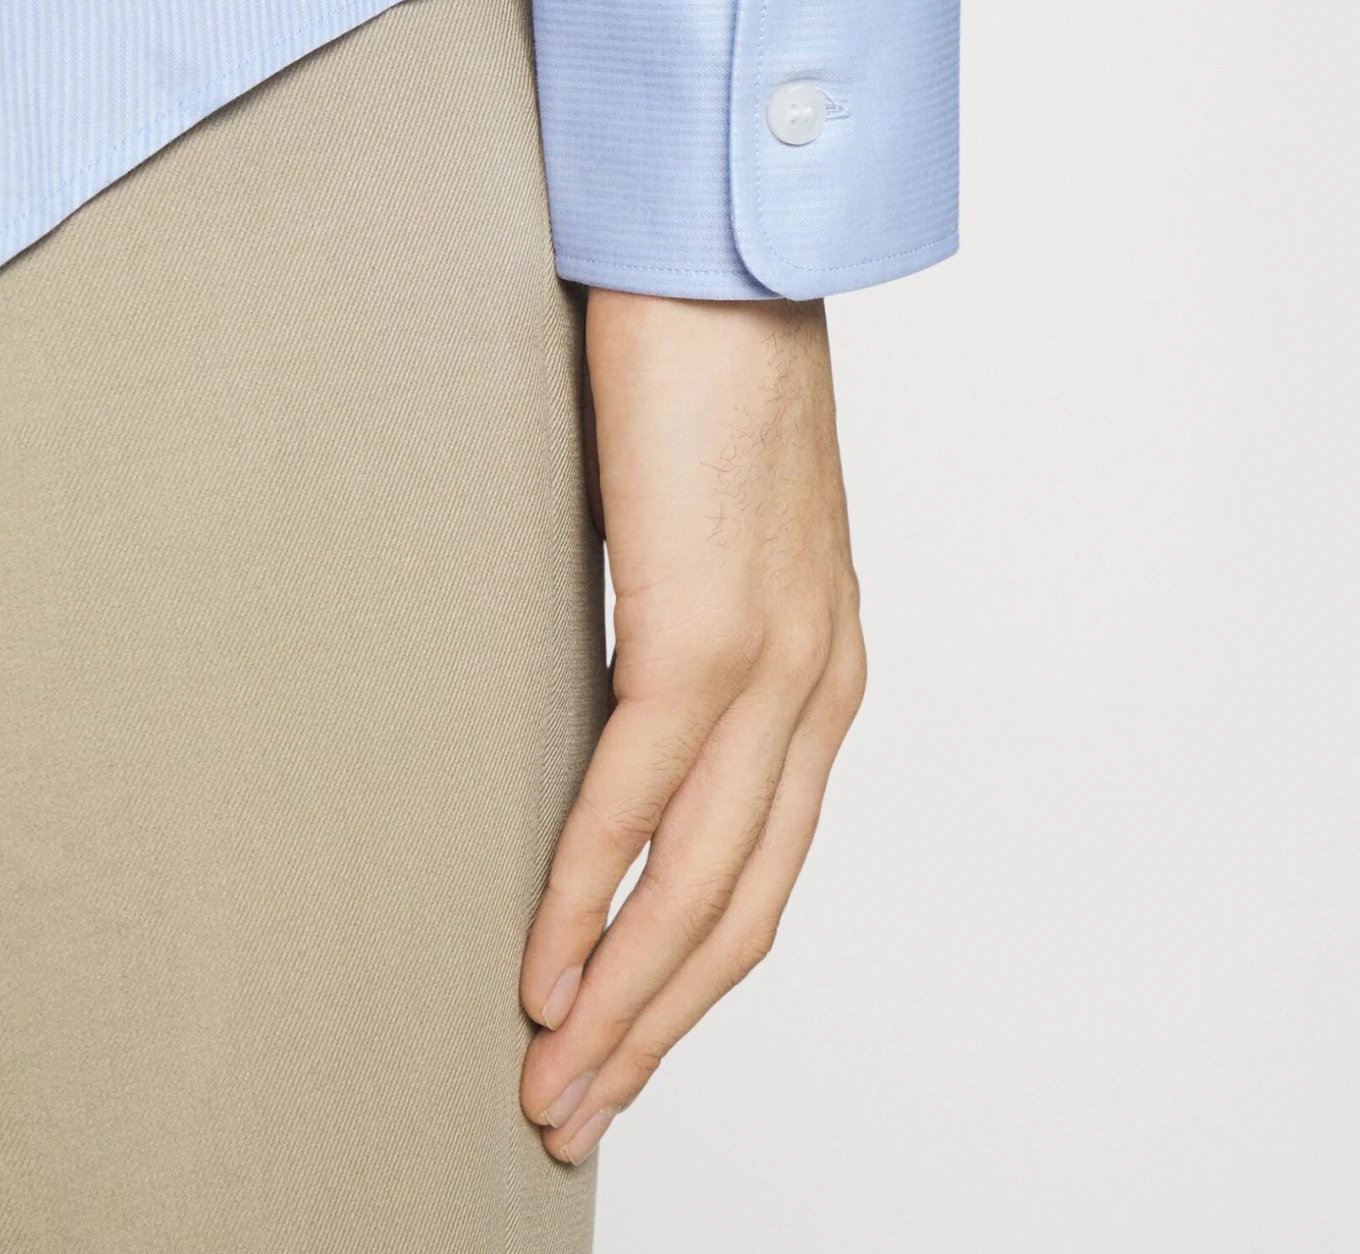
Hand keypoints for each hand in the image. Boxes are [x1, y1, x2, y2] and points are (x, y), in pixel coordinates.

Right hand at [519, 288, 866, 1164]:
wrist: (719, 249)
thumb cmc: (699, 375)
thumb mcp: (707, 533)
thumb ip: (683, 627)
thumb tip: (609, 710)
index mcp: (821, 670)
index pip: (764, 868)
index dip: (689, 975)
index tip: (618, 1041)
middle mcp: (817, 684)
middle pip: (741, 907)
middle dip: (653, 1025)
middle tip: (572, 1111)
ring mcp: (774, 661)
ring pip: (698, 883)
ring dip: (618, 998)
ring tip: (550, 1080)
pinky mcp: (707, 625)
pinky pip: (635, 799)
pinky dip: (583, 894)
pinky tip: (537, 965)